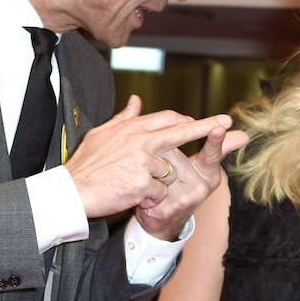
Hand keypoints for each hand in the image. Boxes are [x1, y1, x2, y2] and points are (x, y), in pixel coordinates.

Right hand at [65, 96, 247, 238]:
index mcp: (132, 127)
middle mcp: (141, 139)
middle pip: (182, 130)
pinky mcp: (143, 182)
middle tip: (228, 123)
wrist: (70, 192)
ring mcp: (143, 161)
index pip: (168, 118)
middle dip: (208, 127)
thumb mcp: (102, 135)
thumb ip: (124, 118)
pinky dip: (151, 200)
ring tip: (134, 187)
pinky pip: (160, 193)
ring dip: (160, 183)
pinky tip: (133, 199)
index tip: (204, 121)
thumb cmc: (85, 165)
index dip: (187, 120)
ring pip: (170, 171)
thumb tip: (137, 100)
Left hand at [133, 114, 248, 239]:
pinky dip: (146, 178)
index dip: (214, 141)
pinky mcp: (168, 207)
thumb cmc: (180, 186)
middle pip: (176, 152)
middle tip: (159, 160)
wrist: (161, 220)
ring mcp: (185, 199)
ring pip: (162, 165)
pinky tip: (146, 185)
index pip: (212, 154)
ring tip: (153, 175)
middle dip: (162, 151)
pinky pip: (153, 180)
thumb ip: (218, 148)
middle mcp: (201, 187)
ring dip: (152, 164)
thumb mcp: (202, 168)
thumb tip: (245, 135)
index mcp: (210, 174)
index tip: (219, 129)